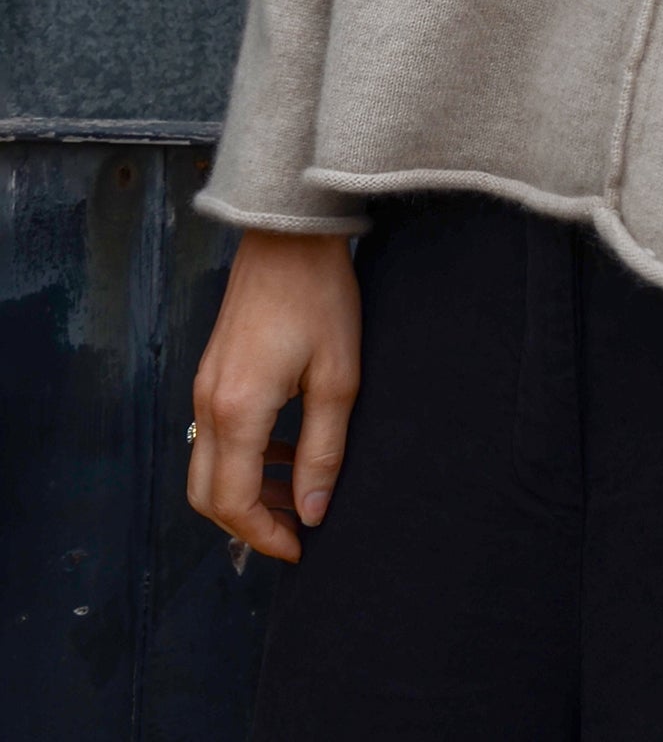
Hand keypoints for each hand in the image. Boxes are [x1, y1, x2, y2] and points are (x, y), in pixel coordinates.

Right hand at [187, 229, 361, 563]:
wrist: (290, 233)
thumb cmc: (320, 297)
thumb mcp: (338, 378)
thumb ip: (323, 451)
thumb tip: (314, 512)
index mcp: (238, 410)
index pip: (233, 503)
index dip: (265, 536)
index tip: (301, 548)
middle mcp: (208, 404)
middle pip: (207, 496)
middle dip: (249, 523)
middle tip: (298, 528)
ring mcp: (205, 387)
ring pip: (209, 468)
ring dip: (247, 491)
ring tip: (300, 492)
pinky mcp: (213, 372)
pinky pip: (216, 436)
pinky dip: (244, 459)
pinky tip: (287, 450)